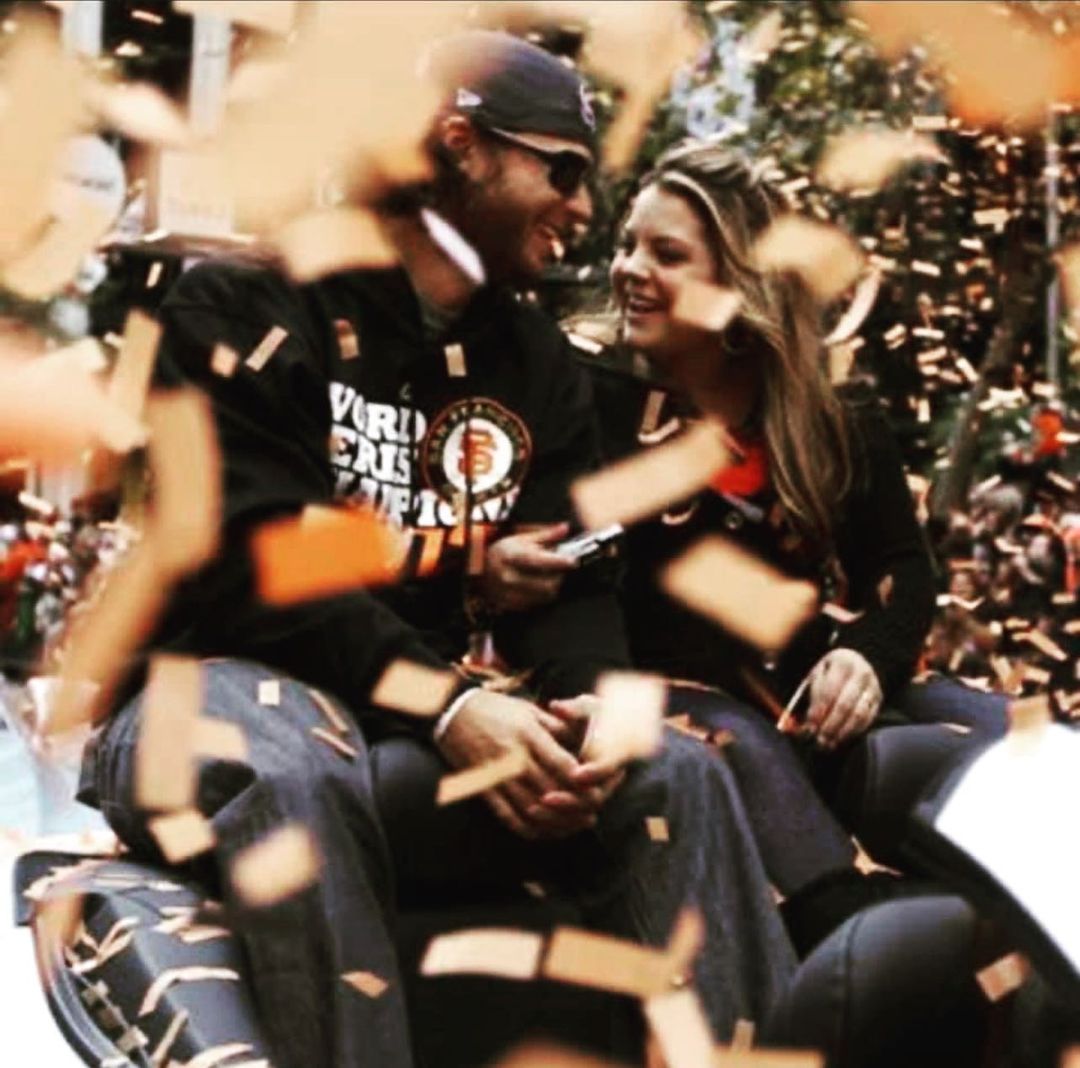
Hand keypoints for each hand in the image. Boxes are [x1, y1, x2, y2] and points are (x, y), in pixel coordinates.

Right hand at [436, 690, 595, 838]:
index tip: (598, 792)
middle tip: (593, 813)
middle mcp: (513, 758)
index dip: (583, 784)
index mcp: (528, 735)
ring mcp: (497, 776)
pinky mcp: (484, 789)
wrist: (452, 712)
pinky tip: (546, 831)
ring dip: (558, 823)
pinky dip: (530, 829)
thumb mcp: (530, 710)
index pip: (562, 766)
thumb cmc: (497, 709)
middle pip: (551, 792)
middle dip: (576, 807)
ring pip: (532, 810)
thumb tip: (584, 745)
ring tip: (577, 824)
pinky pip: (509, 817)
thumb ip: (557, 728)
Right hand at [481, 523, 576, 612]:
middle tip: (561, 569)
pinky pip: (536, 604)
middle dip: (559, 577)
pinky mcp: (511, 606)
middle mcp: (508, 577)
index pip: (537, 560)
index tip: (572, 560)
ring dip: (552, 587)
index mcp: (511, 556)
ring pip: (544, 597)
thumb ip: (546, 535)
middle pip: (546, 584)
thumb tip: (565, 528)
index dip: (557, 561)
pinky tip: (538, 586)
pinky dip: (542, 596)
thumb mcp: (522, 539)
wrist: (480, 571)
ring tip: (548, 576)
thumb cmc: (503, 552)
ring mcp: (509, 594)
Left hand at [541, 695, 625, 811]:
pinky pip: (572, 821)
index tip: (575, 774)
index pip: (610, 767)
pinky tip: (532, 817)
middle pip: (595, 799)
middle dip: (570, 801)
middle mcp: (611, 778)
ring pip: (582, 815)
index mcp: (617, 752)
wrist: (604, 732)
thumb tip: (556, 707)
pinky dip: (554, 822)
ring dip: (558, 816)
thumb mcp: (587, 707)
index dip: (594, 772)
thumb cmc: (593, 716)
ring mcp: (599, 793)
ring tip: (532, 809)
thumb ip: (572, 709)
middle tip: (545, 798)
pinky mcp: (584, 804)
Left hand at [803, 648, 881, 749]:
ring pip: (858, 715)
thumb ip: (813, 694)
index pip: (829, 691)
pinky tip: (841, 738)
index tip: (810, 726)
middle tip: (819, 739)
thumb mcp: (819, 672)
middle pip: (845, 705)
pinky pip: (868, 719)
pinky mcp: (879, 700)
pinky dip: (853, 731)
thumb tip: (805, 721)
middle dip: (830, 725)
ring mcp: (873, 687)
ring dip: (842, 732)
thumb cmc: (832, 670)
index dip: (819, 711)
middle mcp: (862, 673)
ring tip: (828, 742)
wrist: (856, 661)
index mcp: (843, 662)